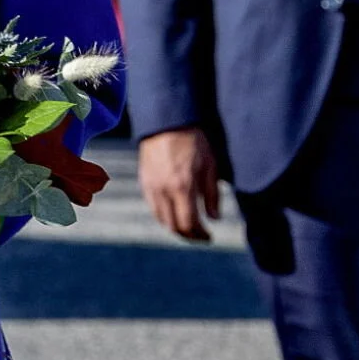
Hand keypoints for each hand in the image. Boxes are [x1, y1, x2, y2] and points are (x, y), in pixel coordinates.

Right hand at [138, 126, 219, 241]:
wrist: (166, 122)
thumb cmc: (192, 140)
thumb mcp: (209, 164)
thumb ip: (212, 194)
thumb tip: (214, 217)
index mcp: (182, 187)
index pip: (189, 223)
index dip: (199, 235)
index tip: (209, 237)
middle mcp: (163, 191)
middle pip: (173, 226)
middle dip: (188, 235)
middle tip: (201, 236)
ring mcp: (151, 188)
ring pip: (162, 219)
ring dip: (176, 227)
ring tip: (189, 226)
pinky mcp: (144, 183)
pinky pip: (154, 208)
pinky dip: (165, 216)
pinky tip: (176, 212)